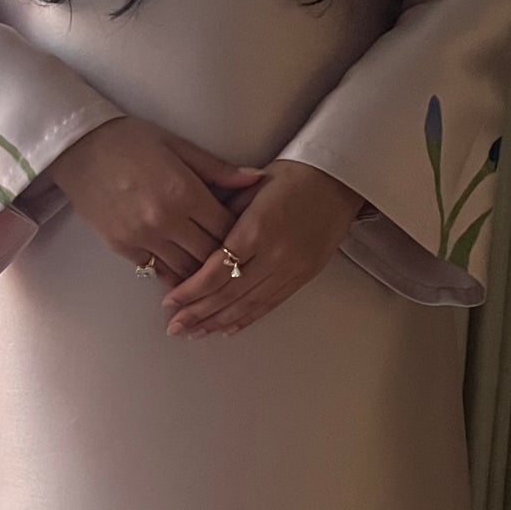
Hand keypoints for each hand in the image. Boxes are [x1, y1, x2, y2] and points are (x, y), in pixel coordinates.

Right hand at [46, 116, 263, 281]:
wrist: (78, 148)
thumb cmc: (129, 140)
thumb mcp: (177, 146)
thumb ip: (218, 169)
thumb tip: (256, 180)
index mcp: (184, 192)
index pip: (226, 229)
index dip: (242, 237)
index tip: (249, 239)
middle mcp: (165, 220)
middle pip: (209, 256)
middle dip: (225, 261)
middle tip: (236, 261)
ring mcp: (142, 237)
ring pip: (185, 270)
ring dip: (200, 273)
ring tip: (212, 272)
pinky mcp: (123, 247)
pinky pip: (157, 270)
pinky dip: (173, 272)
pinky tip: (183, 271)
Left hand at [162, 160, 363, 335]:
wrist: (340, 180)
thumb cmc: (293, 175)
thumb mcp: (251, 186)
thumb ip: (222, 213)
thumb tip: (193, 240)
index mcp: (257, 229)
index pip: (216, 271)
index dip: (191, 291)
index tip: (170, 302)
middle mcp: (275, 255)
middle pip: (228, 294)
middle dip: (198, 314)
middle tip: (175, 328)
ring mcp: (292, 269)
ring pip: (248, 304)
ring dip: (218, 322)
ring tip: (195, 334)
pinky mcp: (304, 276)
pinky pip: (270, 303)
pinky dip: (247, 318)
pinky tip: (227, 328)